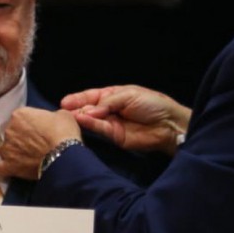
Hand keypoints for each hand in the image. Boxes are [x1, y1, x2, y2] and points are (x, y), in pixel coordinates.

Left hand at [0, 107, 80, 179]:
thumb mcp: (62, 115)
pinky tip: (9, 169)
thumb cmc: (64, 133)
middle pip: (10, 133)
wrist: (64, 155)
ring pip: (4, 150)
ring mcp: (7, 149)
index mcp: (19, 115)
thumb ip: (50, 116)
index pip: (19, 118)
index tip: (37, 130)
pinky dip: (2, 169)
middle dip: (19, 138)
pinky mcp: (8, 166)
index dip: (28, 124)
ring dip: (12, 153)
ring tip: (25, 159)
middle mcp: (9, 130)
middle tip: (33, 145)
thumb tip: (50, 121)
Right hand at [60, 84, 190, 155]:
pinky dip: (90, 125)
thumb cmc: (152, 104)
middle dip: (76, 108)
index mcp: (113, 96)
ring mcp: (111, 123)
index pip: (92, 96)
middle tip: (64, 110)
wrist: (169, 124)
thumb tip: (89, 110)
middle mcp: (109, 110)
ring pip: (92, 120)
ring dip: (81, 117)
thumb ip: (108, 102)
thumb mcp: (129, 95)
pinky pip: (100, 129)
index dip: (78, 98)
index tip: (65, 101)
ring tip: (70, 115)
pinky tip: (81, 120)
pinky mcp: (114, 137)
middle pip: (88, 108)